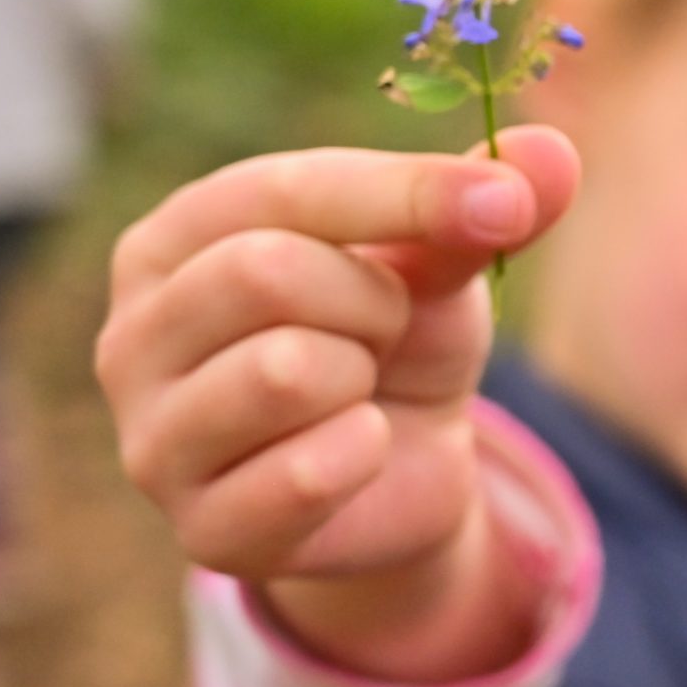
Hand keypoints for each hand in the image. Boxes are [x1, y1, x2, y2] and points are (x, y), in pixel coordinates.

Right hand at [95, 127, 579, 665]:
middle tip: (383, 331)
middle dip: (371, 302)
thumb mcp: (438, 255)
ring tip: (357, 390)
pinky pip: (306, 474)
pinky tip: (355, 456)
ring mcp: (153, 440)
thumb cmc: (395, 334)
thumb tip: (553, 155)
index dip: (408, 193)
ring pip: (283, 370)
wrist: (401, 467)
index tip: (507, 205)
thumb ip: (482, 202)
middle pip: (265, 272)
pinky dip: (366, 456)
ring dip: (362, 380)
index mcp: (175, 239)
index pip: (283, 190)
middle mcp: (133, 334)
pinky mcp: (201, 532)